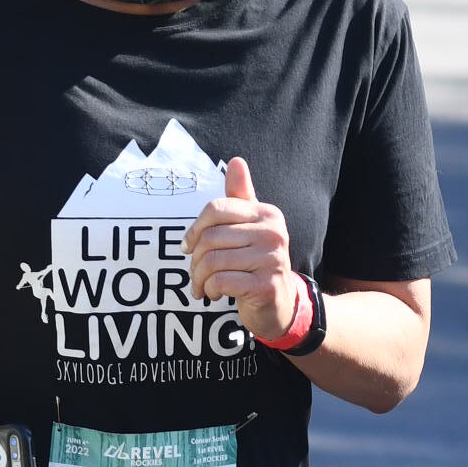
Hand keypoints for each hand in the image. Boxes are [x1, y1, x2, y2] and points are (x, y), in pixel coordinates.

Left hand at [185, 157, 302, 346]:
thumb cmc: (256, 263)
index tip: (187, 246)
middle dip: (195, 259)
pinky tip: (215, 294)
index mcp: (267, 213)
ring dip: (200, 278)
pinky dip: (211, 289)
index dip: (194, 228)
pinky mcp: (267, 285)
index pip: (216, 208)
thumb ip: (241, 197)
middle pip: (211, 237)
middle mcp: (273, 232)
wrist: (280, 304)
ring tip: (202, 286)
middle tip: (195, 273)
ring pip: (213, 261)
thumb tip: (236, 162)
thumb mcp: (249, 228)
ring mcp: (272, 259)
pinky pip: (222, 281)